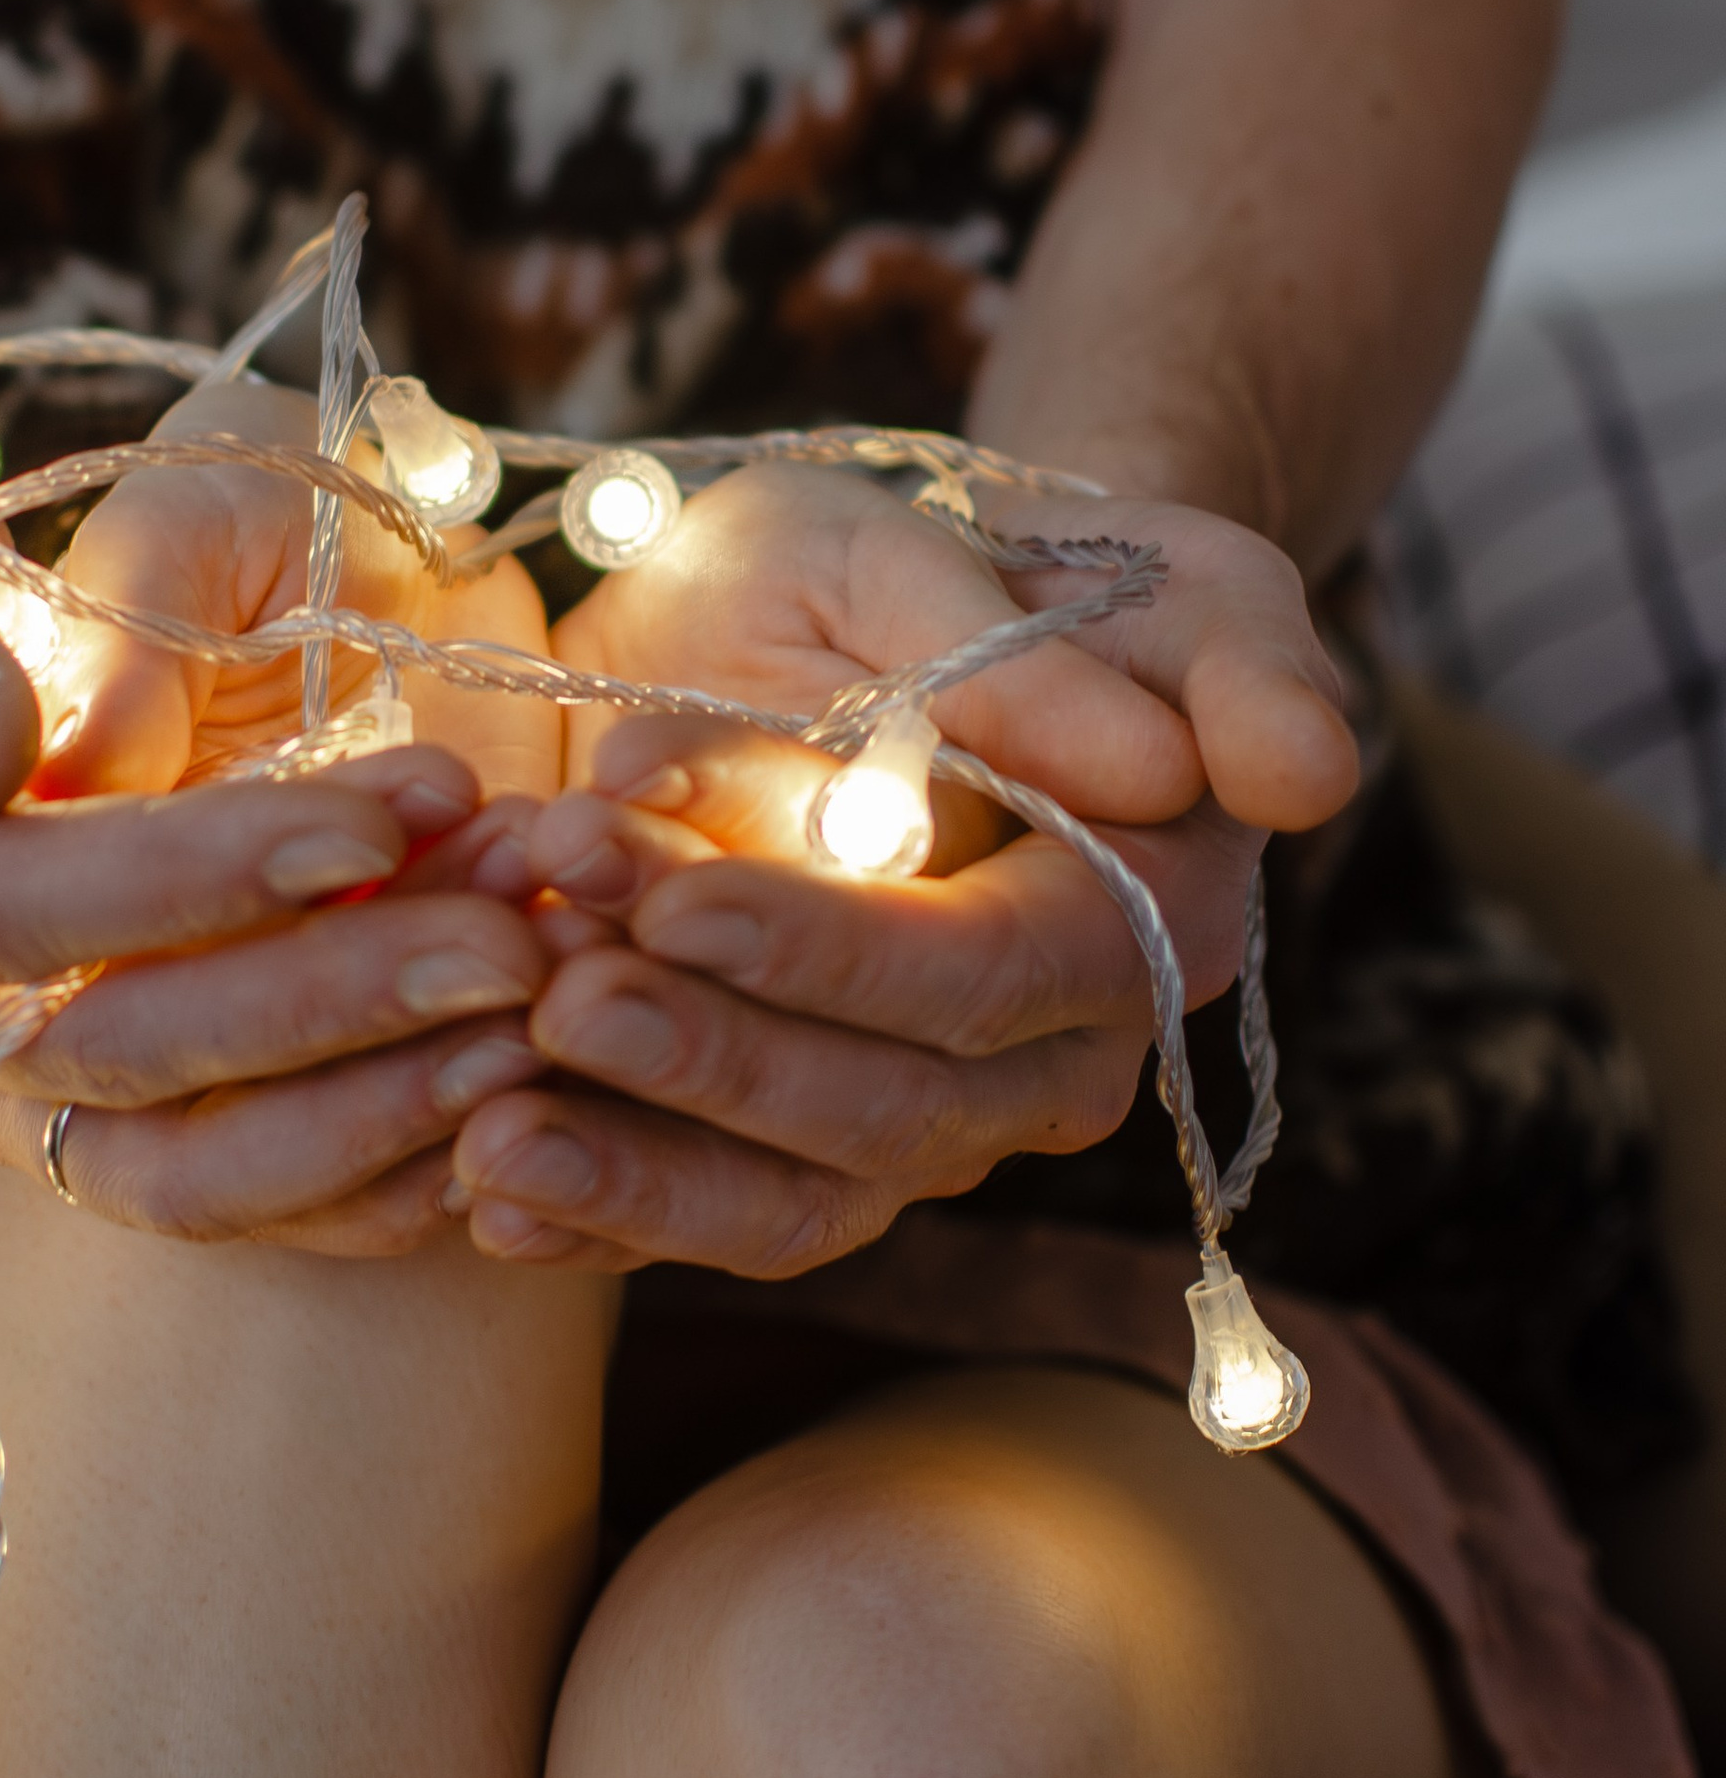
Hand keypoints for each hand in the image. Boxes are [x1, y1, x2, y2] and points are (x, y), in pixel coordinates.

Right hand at [0, 403, 493, 1142]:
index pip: (11, 910)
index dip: (201, 876)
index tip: (381, 815)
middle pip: (121, 1062)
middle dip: (338, 998)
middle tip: (525, 931)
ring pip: (196, 1170)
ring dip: (388, 1097)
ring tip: (553, 990)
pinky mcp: (89, 1124)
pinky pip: (250, 1200)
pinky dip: (393, 1161)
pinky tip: (524, 1090)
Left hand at [434, 465, 1352, 1271]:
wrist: (898, 627)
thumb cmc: (983, 572)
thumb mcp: (1067, 553)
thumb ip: (1200, 652)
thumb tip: (1296, 777)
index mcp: (1141, 917)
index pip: (981, 973)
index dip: (828, 955)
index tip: (673, 903)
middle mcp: (1051, 1054)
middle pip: (885, 1111)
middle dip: (708, 1061)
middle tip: (552, 990)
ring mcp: (930, 1120)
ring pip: (803, 1199)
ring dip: (641, 1174)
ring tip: (487, 1135)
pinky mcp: (814, 1153)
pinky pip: (722, 1224)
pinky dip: (605, 1222)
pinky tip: (482, 1199)